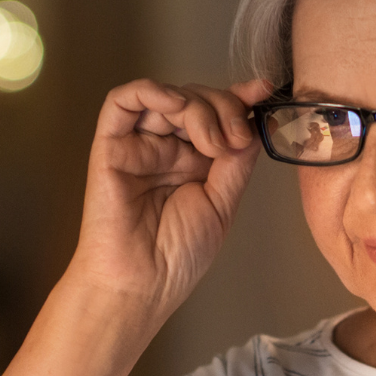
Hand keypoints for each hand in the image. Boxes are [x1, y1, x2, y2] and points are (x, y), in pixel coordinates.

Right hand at [70, 77, 266, 314]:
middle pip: (196, 99)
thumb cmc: (177, 256)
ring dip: (198, 107)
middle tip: (236, 140)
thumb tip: (253, 120)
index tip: (264, 91)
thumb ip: (237, 160)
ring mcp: (139, 144)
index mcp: (194, 161)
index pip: (216, 115)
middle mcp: (166, 148)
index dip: (239, 98)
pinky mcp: (111, 145)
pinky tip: (176, 106)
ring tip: (214, 143)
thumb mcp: (223, 202)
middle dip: (224, 108)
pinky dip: (152, 91)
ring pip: (168, 96)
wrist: (143, 284)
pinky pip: (122, 101)